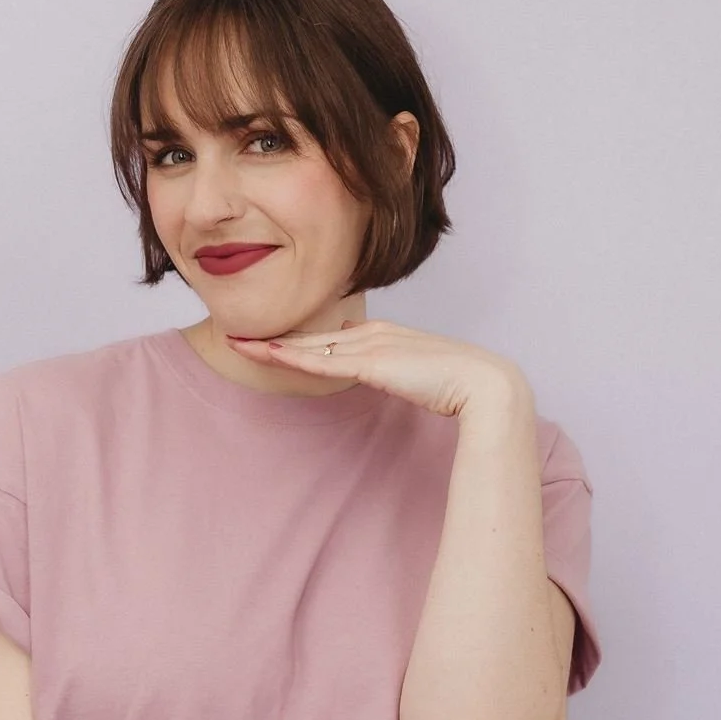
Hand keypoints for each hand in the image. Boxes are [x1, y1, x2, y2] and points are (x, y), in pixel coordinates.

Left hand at [226, 318, 529, 419]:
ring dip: (271, 345)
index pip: (331, 337)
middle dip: (273, 336)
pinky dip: (292, 356)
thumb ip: (397, 373)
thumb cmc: (459, 385)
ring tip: (237, 342)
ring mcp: (371, 346)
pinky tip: (267, 352)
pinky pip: (322, 361)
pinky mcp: (372, 363)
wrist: (484, 385)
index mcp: (384, 335)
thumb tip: (383, 378)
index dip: (297, 339)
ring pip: (310, 346)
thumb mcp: (419, 375)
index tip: (269, 340)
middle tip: (236, 335)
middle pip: (312, 337)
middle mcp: (373, 334)